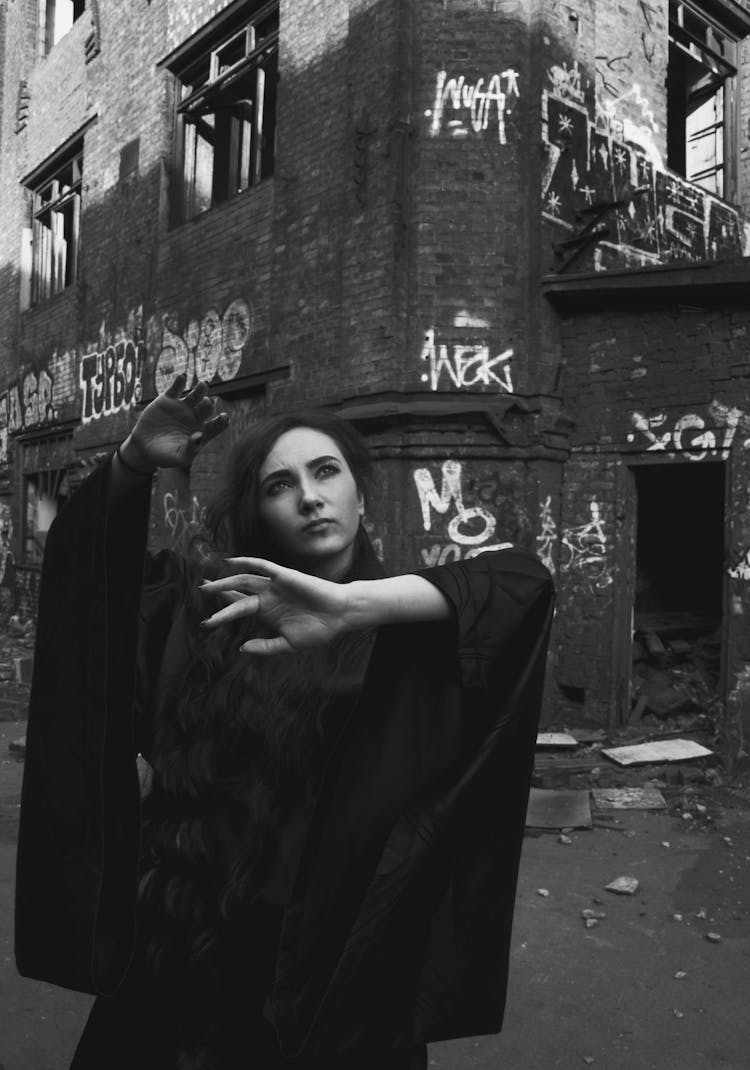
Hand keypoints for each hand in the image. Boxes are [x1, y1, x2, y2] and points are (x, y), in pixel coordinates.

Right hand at [123, 373, 228, 470]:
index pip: (218, 424)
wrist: (144, 447)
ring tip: (202, 385)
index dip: (222, 420)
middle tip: (207, 403)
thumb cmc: (165, 456)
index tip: (224, 417)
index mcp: (203, 432)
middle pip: (207, 407)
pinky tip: (182, 377)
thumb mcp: (178, 458)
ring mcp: (183, 407)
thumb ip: (191, 450)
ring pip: (196, 394)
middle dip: (208, 404)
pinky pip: (176, 387)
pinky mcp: (168, 399)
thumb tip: (200, 436)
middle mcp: (196, 417)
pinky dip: (180, 381)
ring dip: (200, 389)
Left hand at [199, 558, 350, 654]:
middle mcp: (269, 597)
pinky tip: (230, 562)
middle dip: (219, 592)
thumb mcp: (289, 645)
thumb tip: (241, 648)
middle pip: (237, 592)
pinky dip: (246, 562)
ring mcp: (275, 586)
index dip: (222, 613)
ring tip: (207, 586)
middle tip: (201, 591)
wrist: (340, 616)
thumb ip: (266, 647)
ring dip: (225, 582)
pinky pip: (262, 566)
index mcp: (268, 613)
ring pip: (244, 580)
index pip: (240, 608)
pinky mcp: (284, 576)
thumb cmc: (319, 630)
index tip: (206, 622)